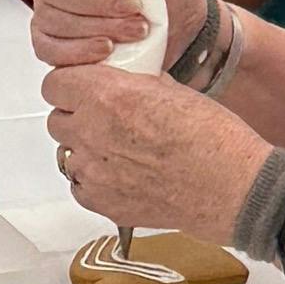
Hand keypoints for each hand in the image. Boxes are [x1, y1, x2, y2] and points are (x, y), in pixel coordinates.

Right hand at [29, 0, 199, 78]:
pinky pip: (48, 48)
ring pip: (54, 19)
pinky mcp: (47, 39)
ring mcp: (45, 7)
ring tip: (136, 28)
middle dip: (100, 2)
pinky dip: (79, 51)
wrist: (170, 21)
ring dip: (99, 27)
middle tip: (136, 7)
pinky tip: (107, 48)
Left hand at [47, 56, 252, 241]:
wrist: (230, 187)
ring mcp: (93, 171)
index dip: (68, 86)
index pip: (54, 83)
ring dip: (87, 149)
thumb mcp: (172, 89)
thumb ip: (133, 84)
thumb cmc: (212, 138)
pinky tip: (123, 175)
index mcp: (107, 95)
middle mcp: (92, 132)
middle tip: (104, 120)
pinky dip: (95, 181)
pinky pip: (80, 186)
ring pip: (68, 153)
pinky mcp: (101, 202)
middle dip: (76, 117)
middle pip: (56, 119)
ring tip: (121, 150)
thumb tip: (119, 80)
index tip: (78, 89)